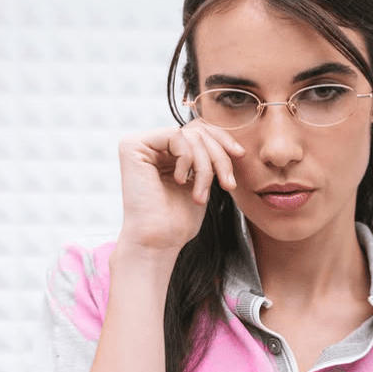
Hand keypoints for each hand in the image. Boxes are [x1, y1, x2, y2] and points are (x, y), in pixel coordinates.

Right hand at [116, 120, 244, 254]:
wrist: (160, 241)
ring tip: (201, 195)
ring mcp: (141, 144)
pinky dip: (187, 159)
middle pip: (198, 131)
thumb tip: (226, 139)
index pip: (200, 131)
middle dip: (219, 156)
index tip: (240, 156)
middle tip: (227, 184)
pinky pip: (176, 136)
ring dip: (206, 166)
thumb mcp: (201, 182)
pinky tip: (180, 181)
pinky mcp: (132, 146)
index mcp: (167, 153)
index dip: (223, 140)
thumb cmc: (178, 221)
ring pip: (191, 135)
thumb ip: (207, 158)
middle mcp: (152, 146)